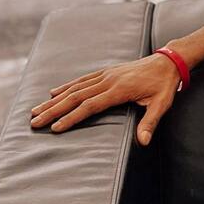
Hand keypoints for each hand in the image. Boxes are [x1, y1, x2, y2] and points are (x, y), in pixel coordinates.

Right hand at [29, 54, 179, 144]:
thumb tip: (143, 142)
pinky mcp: (106, 71)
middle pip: (75, 97)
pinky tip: (53, 93)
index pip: (90, 106)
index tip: (55, 128)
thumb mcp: (162, 104)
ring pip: (74, 88)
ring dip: (54, 100)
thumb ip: (150, 123)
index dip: (72, 117)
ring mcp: (106, 74)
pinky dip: (65, 86)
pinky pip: (81, 79)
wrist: (168, 61)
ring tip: (35, 110)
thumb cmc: (164, 85)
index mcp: (119, 90)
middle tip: (34, 122)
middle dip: (53, 110)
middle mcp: (108, 80)